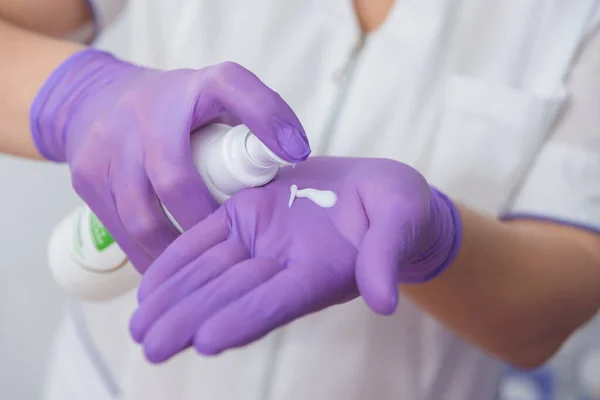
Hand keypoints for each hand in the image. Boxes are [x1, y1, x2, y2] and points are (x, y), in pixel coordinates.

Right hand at [30, 49, 309, 271]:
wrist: (98, 99)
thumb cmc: (178, 108)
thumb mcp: (221, 95)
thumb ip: (259, 117)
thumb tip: (296, 155)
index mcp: (195, 87)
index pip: (235, 91)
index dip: (267, 121)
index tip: (294, 157)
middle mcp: (146, 113)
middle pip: (177, 183)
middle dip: (207, 225)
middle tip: (235, 252)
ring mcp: (108, 145)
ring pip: (143, 219)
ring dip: (176, 252)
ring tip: (203, 272)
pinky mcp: (86, 176)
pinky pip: (119, 231)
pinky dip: (148, 255)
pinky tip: (172, 268)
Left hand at [129, 157, 461, 361]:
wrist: (375, 193)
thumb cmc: (396, 209)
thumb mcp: (399, 222)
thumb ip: (387, 257)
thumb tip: (386, 301)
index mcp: (319, 274)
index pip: (278, 302)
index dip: (245, 319)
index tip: (207, 341)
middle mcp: (284, 268)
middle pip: (232, 297)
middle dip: (191, 320)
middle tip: (151, 346)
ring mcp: (261, 244)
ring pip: (211, 275)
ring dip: (175, 300)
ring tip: (140, 326)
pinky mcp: (245, 217)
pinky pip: (205, 241)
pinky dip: (178, 262)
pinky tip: (149, 286)